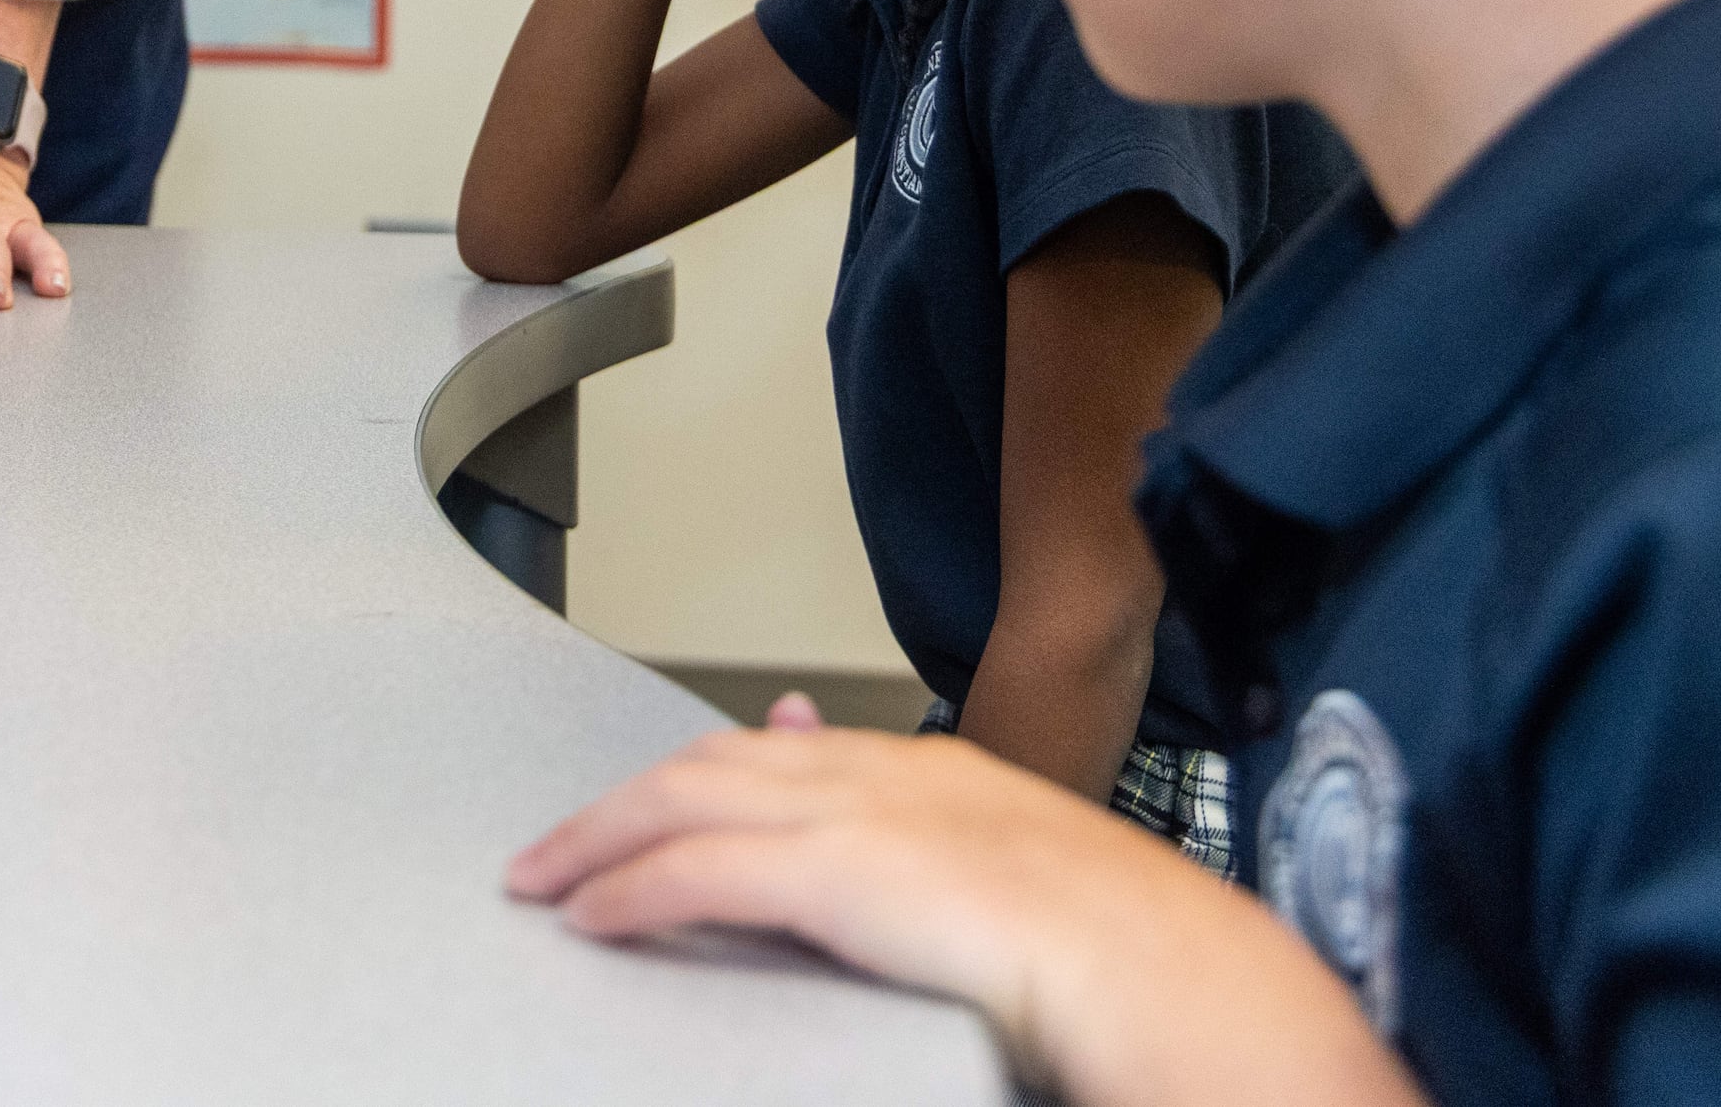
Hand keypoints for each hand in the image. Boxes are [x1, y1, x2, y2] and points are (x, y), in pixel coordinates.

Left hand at [505, 701, 1416, 1106]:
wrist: (1174, 972)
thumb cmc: (1136, 958)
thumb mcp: (1036, 881)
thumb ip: (961, 863)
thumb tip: (925, 891)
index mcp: (939, 775)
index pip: (788, 748)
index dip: (712, 762)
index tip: (663, 776)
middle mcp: (886, 775)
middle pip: (714, 763)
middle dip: (627, 801)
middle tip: (561, 840)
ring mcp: (858, 817)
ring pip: (683, 802)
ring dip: (600, 840)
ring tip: (546, 877)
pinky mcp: (837, 873)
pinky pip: (700, 873)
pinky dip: (632, 888)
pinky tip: (592, 916)